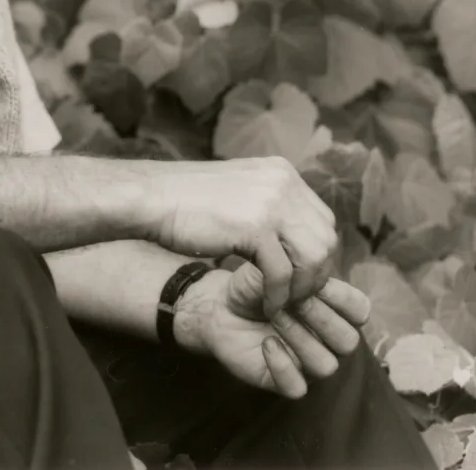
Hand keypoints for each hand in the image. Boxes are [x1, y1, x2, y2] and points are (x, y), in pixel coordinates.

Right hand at [145, 156, 337, 315]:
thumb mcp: (239, 193)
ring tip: (281, 302)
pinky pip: (282, 272)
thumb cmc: (186, 201)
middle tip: (294, 295)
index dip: (315, 253)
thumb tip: (296, 236)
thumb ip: (269, 207)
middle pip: (325, 238)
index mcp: (281, 171)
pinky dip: (277, 295)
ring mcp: (271, 202)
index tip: (298, 276)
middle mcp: (282, 182)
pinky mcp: (255, 226)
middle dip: (314, 273)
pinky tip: (265, 304)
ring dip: (300, 287)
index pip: (322, 219)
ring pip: (312, 257)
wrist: (150, 198)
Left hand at [174, 260, 370, 399]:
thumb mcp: (276, 269)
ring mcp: (307, 365)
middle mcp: (327, 342)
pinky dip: (282, 365)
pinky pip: (297, 387)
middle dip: (318, 316)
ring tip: (273, 315)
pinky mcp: (284, 381)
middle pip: (348, 341)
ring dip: (299, 337)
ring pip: (326, 365)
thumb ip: (300, 273)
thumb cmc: (255, 287)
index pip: (361, 311)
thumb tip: (315, 280)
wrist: (221, 306)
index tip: (309, 282)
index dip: (340, 297)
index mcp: (334, 312)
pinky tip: (267, 344)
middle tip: (287, 299)